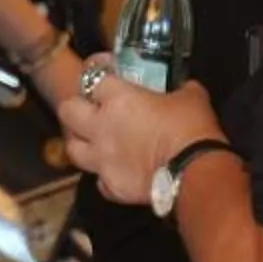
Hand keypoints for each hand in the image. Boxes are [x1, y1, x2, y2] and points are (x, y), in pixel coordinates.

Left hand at [58, 65, 220, 205]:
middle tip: (91, 110)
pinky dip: (105, 176)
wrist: (194, 173)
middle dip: (75, 108)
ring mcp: (102, 159)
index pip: (93, 78)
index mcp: (118, 98)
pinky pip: (99, 181)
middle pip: (67, 110)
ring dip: (81, 143)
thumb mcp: (192, 97)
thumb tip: (186, 89)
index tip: (108, 73)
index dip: (99, 74)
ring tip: (94, 142)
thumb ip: (181, 90)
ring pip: (72, 149)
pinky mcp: (110, 187)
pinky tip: (116, 172)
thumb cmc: (191, 128)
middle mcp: (101, 126)